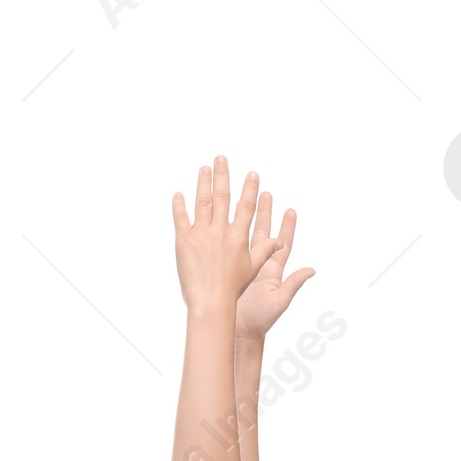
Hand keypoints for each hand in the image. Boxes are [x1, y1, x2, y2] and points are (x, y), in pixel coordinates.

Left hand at [172, 156, 279, 315]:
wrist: (211, 302)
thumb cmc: (233, 288)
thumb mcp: (253, 268)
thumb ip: (265, 251)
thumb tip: (281, 241)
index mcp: (238, 236)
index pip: (246, 206)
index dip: (250, 189)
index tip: (252, 174)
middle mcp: (220, 231)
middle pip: (222, 196)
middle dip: (222, 175)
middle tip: (221, 158)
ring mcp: (201, 234)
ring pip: (202, 202)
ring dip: (203, 182)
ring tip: (204, 168)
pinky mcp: (184, 241)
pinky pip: (180, 218)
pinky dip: (179, 205)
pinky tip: (179, 193)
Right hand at [235, 194, 314, 343]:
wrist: (239, 332)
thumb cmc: (260, 321)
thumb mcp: (279, 301)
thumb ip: (294, 284)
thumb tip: (311, 271)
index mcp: (273, 272)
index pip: (282, 245)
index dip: (287, 227)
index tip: (290, 210)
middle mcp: (260, 267)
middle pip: (264, 234)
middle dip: (265, 214)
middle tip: (265, 194)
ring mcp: (244, 269)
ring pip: (246, 238)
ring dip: (246, 219)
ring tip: (245, 200)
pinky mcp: (231, 272)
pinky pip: (230, 249)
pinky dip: (227, 235)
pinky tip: (222, 222)